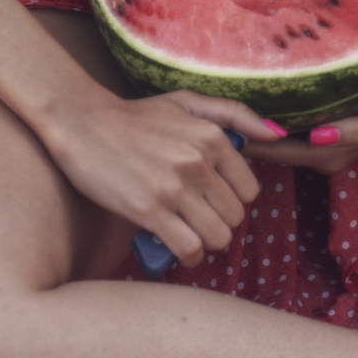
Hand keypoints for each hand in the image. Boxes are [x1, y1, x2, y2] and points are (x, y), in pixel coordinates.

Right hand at [40, 84, 271, 268]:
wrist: (80, 122)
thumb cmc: (133, 116)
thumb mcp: (186, 101)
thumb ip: (235, 113)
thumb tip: (276, 135)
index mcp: (212, 137)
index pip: (249, 190)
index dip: (232, 201)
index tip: (212, 202)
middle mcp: (198, 161)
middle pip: (235, 217)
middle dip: (219, 223)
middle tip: (197, 220)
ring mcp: (174, 187)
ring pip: (217, 236)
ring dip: (205, 242)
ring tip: (189, 235)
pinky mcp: (148, 209)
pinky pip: (188, 247)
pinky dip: (187, 255)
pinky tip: (178, 249)